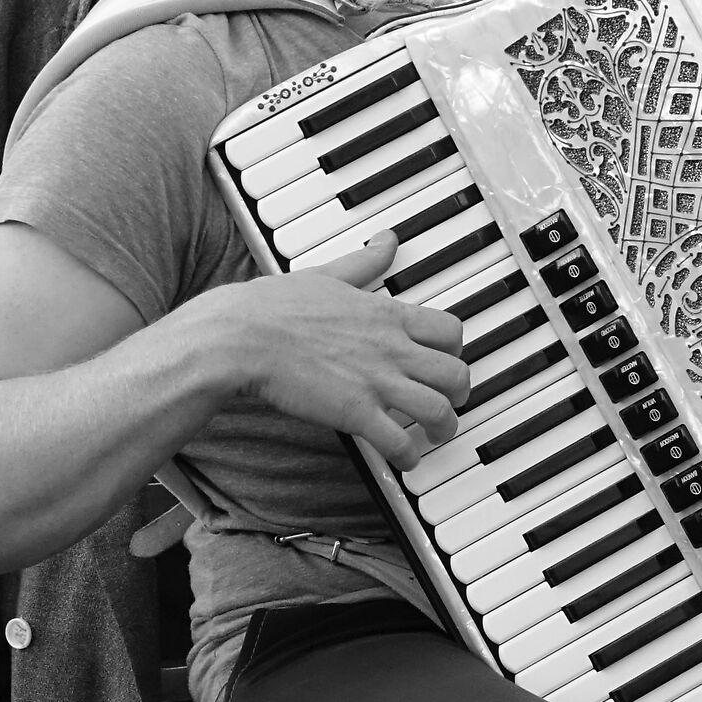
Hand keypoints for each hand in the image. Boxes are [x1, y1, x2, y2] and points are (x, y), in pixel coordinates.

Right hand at [204, 231, 469, 469]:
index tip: (447, 358)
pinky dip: (409, 456)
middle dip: (460, 392)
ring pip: (440, 410)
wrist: (241, 337)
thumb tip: (387, 241)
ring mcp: (377, 381)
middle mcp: (391, 348)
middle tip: (451, 401)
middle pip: (456, 373)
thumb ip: (364, 262)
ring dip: (444, 427)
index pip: (449, 330)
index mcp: (386, 315)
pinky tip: (404, 460)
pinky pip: (399, 442)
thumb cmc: (273, 307)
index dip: (455, 349)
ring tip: (435, 435)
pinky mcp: (356, 413)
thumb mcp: (327, 274)